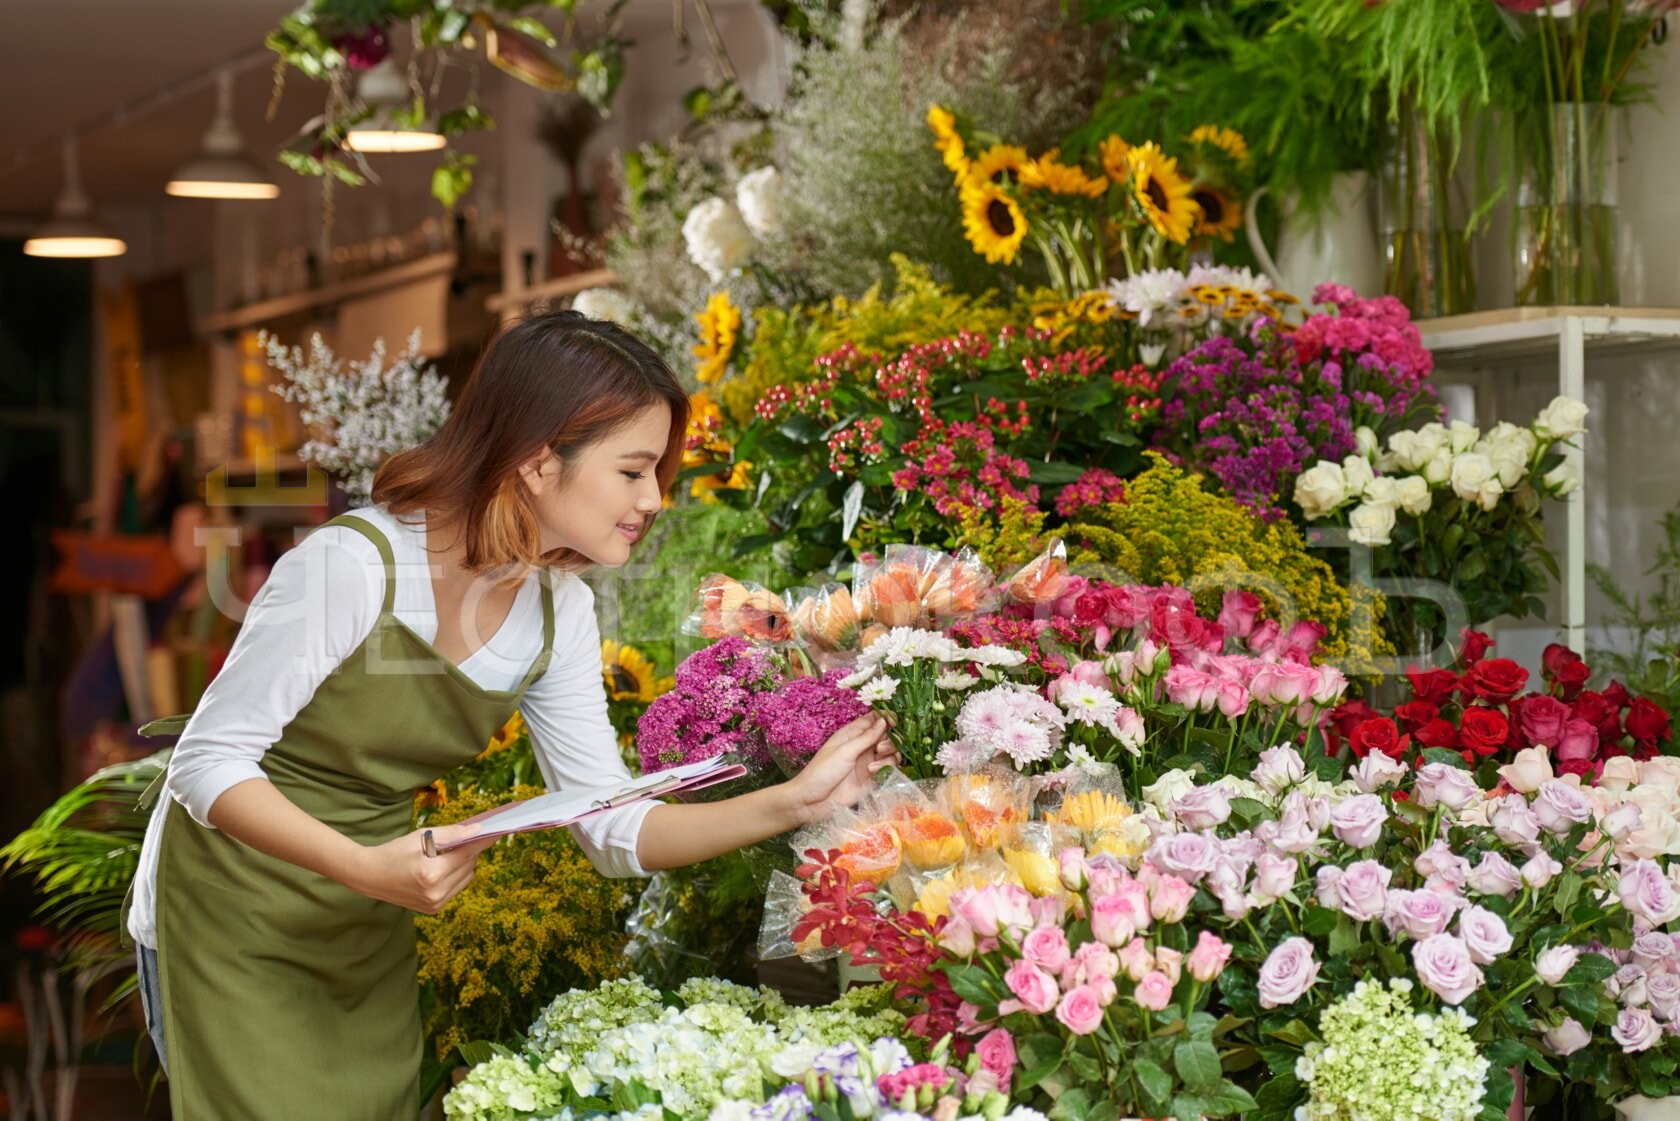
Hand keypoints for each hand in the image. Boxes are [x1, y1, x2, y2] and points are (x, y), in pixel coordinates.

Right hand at [345, 823, 497, 914]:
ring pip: (466, 878)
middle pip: (469, 867)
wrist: (369, 876)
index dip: (482, 841)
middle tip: (467, 837)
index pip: (467, 854)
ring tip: (450, 853)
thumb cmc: (394, 852)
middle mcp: (435, 894)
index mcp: (431, 874)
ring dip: (464, 864)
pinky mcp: (433, 909)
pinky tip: (443, 867)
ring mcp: (434, 904)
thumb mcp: (421, 836)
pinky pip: (456, 888)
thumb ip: (451, 834)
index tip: (497, 831)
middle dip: (471, 851)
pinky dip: (456, 876)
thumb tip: (477, 830)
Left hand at [783, 714, 897, 824]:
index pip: (873, 720)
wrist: (812, 802)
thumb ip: (866, 737)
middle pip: (887, 736)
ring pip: (891, 753)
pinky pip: (888, 769)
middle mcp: (862, 747)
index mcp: (851, 735)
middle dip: (889, 740)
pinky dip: (885, 768)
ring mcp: (868, 763)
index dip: (885, 718)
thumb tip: (883, 721)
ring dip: (888, 755)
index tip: (894, 721)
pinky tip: (872, 772)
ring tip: (873, 765)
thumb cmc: (822, 772)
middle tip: (879, 748)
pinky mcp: (872, 779)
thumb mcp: (844, 751)